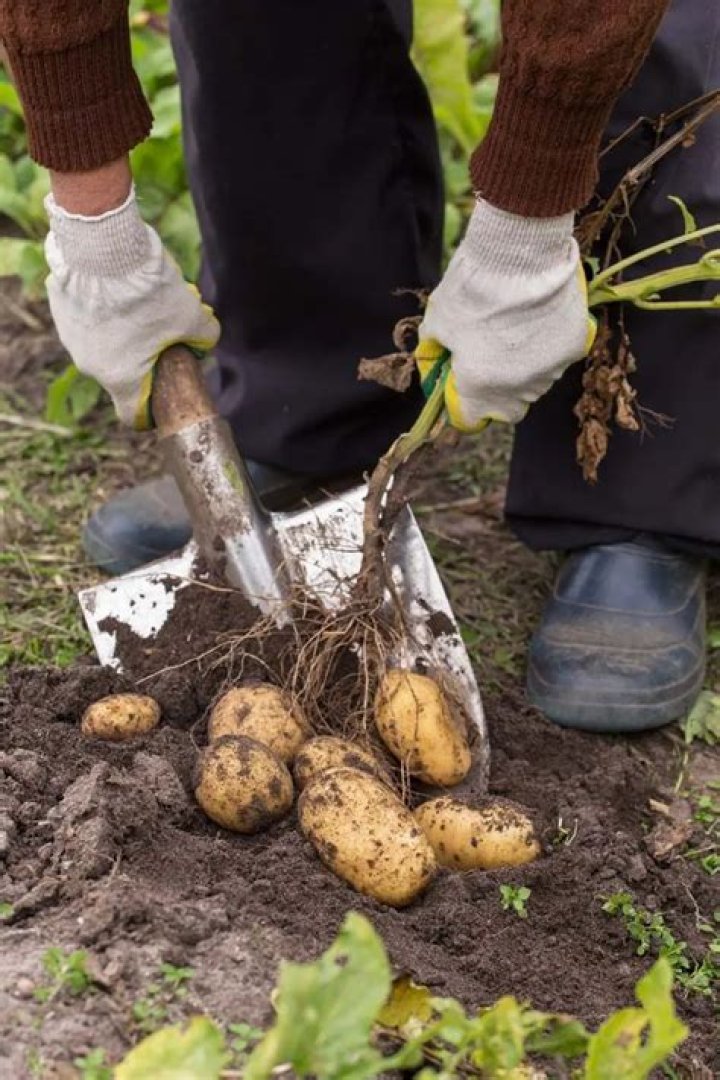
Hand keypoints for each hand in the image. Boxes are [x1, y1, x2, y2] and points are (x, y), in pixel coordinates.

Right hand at [45, 187, 218, 428]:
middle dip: (141, 359)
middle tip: (160, 332)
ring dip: (120, 332)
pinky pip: (85, 317)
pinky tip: (115, 286)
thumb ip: (203, 336)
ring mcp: (71, 338)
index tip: (161, 396)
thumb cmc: (150, 291)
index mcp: (121, 379)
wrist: (105, 248)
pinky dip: (101, 309)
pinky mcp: (60, 309)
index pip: (132, 415)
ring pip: (101, 344)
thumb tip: (206, 340)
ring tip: (138, 302)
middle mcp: (90, 366)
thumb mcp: (191, 315)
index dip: (150, 411)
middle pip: (120, 374)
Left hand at [416, 198, 595, 431]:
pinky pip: (556, 359)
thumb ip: (435, 353)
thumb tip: (435, 365)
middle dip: (493, 391)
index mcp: (480, 387)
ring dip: (521, 369)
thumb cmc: (472, 288)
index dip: (460, 405)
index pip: (469, 420)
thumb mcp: (438, 323)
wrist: (521, 252)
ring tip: (512, 332)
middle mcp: (518, 388)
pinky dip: (545, 347)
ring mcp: (551, 370)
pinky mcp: (574, 347)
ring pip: (534, 384)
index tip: (458, 385)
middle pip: (506, 408)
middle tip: (486, 358)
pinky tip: (536, 319)